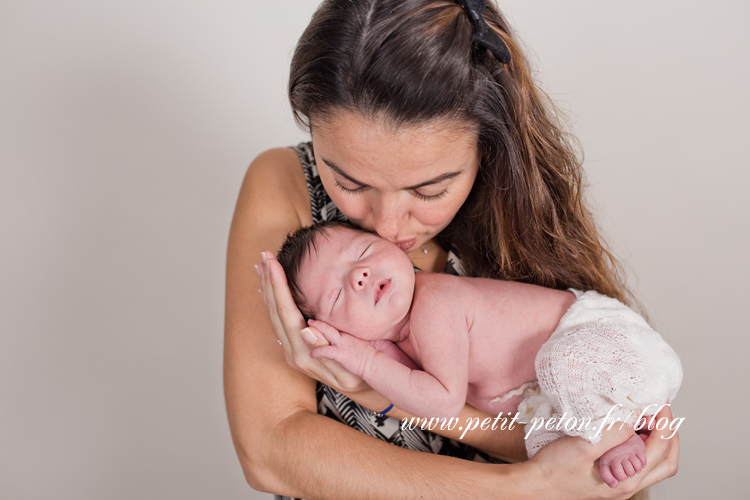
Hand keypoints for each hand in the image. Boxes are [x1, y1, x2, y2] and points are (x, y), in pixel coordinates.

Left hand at [258, 251, 367, 393]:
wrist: (363, 392)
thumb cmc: (362, 379)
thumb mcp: (351, 370)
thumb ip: (331, 350)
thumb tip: (307, 330)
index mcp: (304, 354)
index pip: (287, 313)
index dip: (279, 286)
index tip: (273, 263)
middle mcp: (293, 353)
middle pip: (275, 311)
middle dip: (269, 281)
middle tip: (264, 255)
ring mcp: (291, 351)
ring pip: (273, 315)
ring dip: (267, 288)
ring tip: (262, 265)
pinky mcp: (293, 349)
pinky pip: (278, 320)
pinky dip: (272, 300)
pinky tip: (269, 287)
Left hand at [309, 320, 375, 377]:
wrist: (374, 363)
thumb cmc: (369, 355)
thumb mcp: (359, 343)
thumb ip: (350, 338)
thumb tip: (344, 337)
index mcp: (348, 333)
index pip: (334, 324)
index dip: (325, 323)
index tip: (316, 322)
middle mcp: (344, 336)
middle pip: (328, 326)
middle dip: (317, 322)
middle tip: (309, 320)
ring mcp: (343, 344)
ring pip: (326, 333)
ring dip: (315, 331)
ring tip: (305, 330)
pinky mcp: (341, 354)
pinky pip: (326, 351)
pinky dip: (317, 351)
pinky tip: (311, 354)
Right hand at [526, 404, 678, 498]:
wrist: (535, 487)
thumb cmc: (554, 470)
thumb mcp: (582, 447)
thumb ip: (612, 433)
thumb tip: (634, 417)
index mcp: (625, 478)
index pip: (660, 448)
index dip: (664, 422)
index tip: (659, 402)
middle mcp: (628, 484)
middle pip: (667, 461)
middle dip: (669, 434)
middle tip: (659, 410)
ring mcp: (621, 483)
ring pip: (655, 464)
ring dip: (658, 440)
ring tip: (645, 418)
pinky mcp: (612, 479)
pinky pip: (638, 463)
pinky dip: (642, 445)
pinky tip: (628, 431)